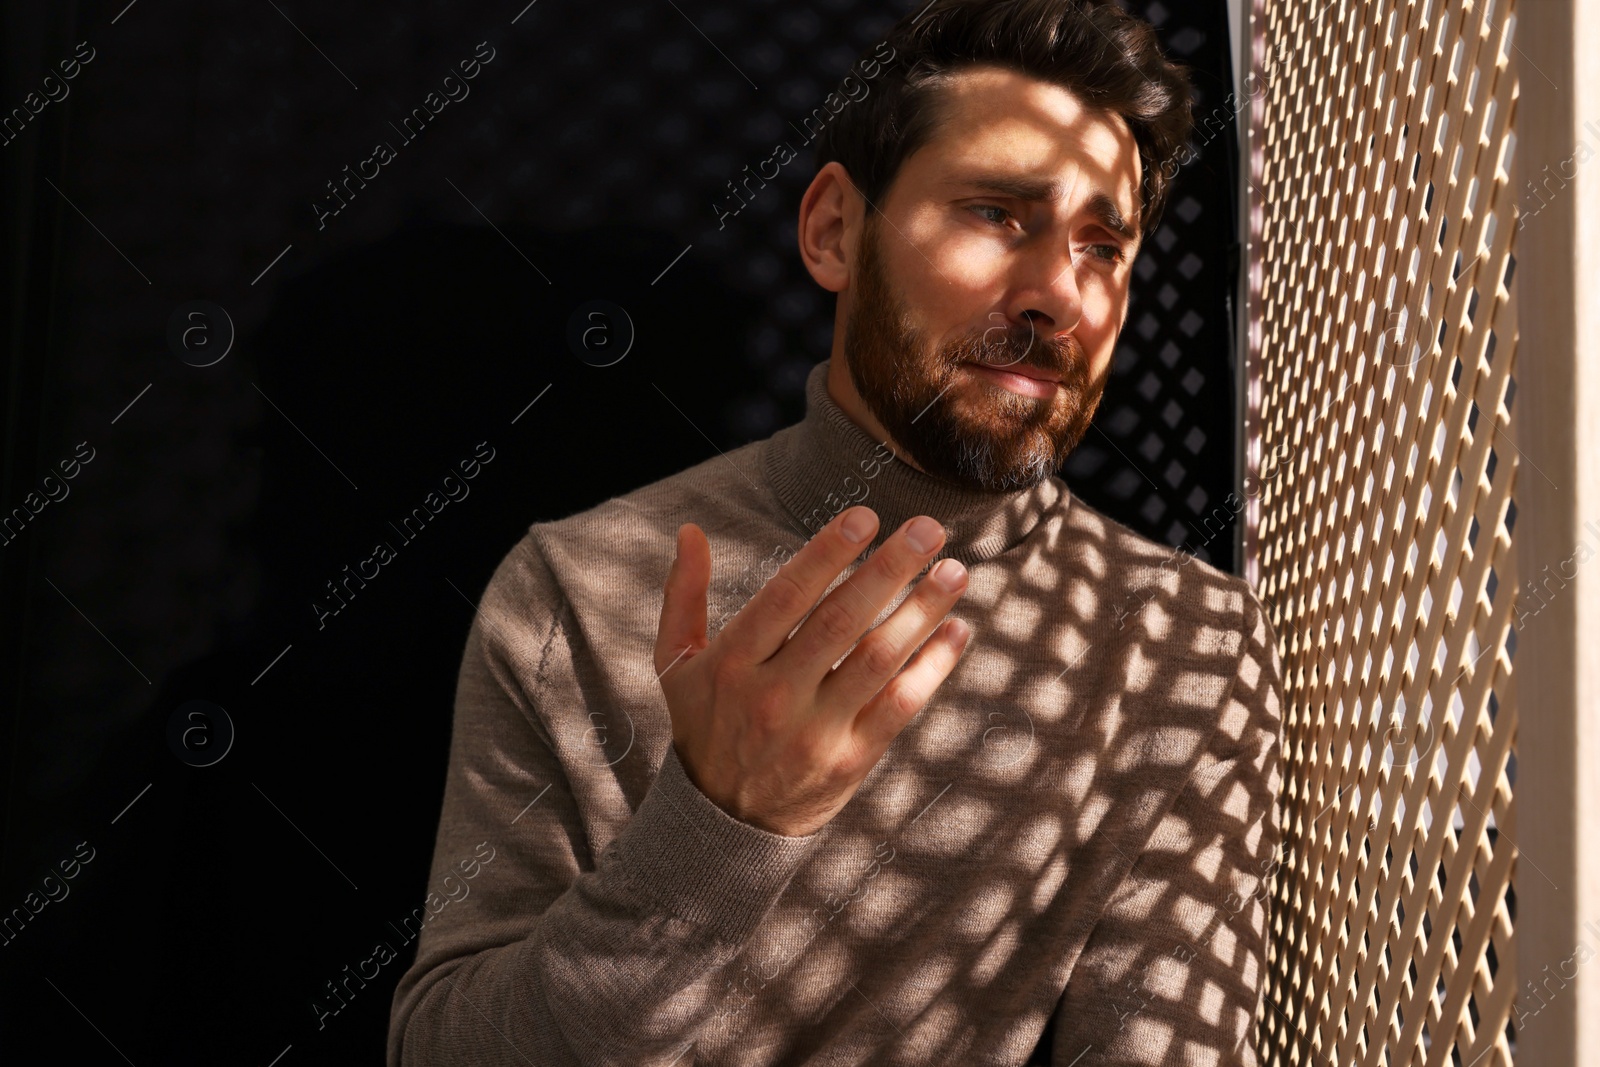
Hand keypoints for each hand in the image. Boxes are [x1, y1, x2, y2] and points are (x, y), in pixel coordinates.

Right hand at [653, 506, 970, 836]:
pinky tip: (956, 630)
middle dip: (888, 570)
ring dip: (922, 612)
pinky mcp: (850, 759)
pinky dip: (933, 667)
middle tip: (928, 529)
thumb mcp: (676, 663)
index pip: (785, 597)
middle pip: (840, 623)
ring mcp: (815, 731)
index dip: (826, 554)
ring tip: (955, 571)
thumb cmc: (705, 723)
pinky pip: (899, 706)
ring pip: (877, 661)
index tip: (865, 517)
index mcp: (731, 664)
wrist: (723, 820)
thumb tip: (691, 531)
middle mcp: (773, 696)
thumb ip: (683, 595)